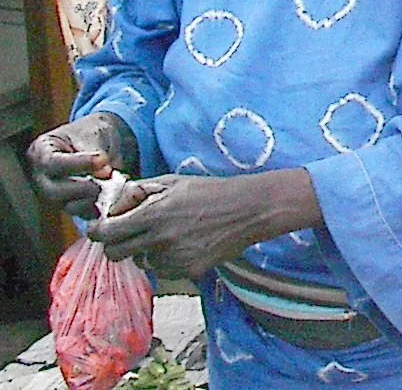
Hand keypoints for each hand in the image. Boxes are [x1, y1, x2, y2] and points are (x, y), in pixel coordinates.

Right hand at [26, 113, 135, 218]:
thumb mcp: (92, 133)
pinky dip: (99, 208)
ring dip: (92, 199)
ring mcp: (55, 194)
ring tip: (111, 186)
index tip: (102, 160)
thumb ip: (95, 152)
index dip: (78, 164)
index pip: (52, 162)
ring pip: (66, 206)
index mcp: (41, 151)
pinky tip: (113, 199)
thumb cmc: (92, 133)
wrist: (103, 141)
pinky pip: (82, 213)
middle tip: (107, 177)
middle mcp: (42, 176)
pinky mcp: (71, 206)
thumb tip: (103, 174)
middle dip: (83, 187)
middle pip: (54, 190)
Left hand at [89, 168, 319, 280]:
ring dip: (146, 252)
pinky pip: (164, 270)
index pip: (106, 232)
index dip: (98, 230)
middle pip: (115, 254)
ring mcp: (174, 258)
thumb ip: (139, 192)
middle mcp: (160, 238)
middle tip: (128, 235)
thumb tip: (111, 203)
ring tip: (169, 235)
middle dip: (116, 245)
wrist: (249, 209)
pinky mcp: (188, 271)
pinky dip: (168, 260)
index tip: (101, 228)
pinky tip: (186, 244)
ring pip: (141, 262)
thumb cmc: (210, 191)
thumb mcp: (174, 182)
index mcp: (154, 213)